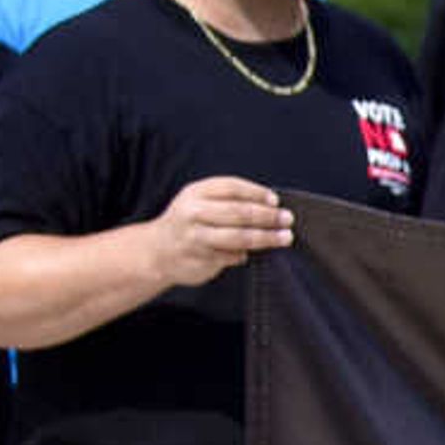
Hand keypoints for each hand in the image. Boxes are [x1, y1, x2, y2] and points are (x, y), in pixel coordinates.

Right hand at [148, 177, 293, 287]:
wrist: (157, 251)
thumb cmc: (189, 223)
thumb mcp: (201, 202)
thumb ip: (229, 201)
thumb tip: (271, 206)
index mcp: (196, 192)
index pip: (231, 187)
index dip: (256, 193)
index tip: (275, 200)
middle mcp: (194, 212)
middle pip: (238, 212)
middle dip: (267, 216)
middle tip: (287, 219)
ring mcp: (196, 236)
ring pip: (238, 237)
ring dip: (265, 238)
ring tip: (284, 238)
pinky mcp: (200, 257)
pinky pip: (231, 255)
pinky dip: (244, 255)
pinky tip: (250, 254)